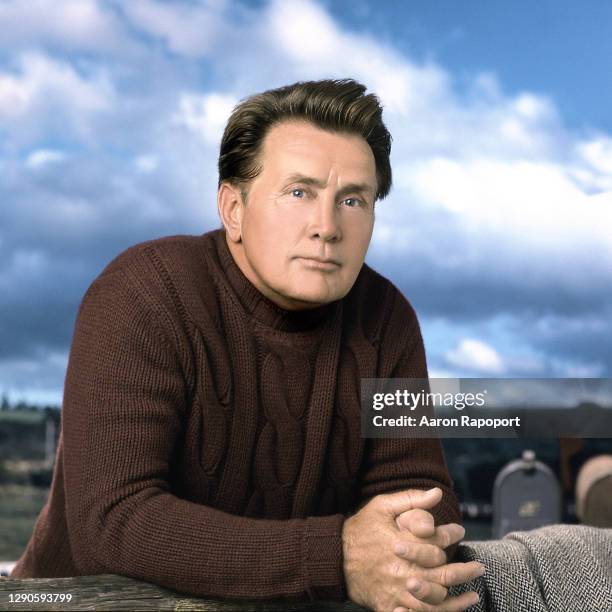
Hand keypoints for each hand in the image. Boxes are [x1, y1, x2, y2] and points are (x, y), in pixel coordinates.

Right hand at [342, 488, 481, 611]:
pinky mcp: (389, 607)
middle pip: (443, 576)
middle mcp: (403, 571)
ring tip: (473, 596)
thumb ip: (410, 499)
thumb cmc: (360, 529)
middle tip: (479, 568)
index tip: (461, 532)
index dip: (452, 536)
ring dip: (457, 602)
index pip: (437, 543)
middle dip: (465, 572)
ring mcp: (397, 592)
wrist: (334, 558)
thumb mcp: (381, 506)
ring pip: (434, 603)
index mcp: (403, 545)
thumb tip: (437, 493)